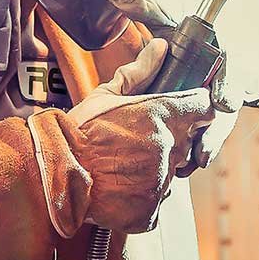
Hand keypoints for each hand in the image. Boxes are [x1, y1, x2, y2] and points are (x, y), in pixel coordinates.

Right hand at [67, 39, 214, 232]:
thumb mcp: (106, 94)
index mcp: (163, 116)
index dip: (196, 106)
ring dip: (157, 168)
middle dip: (172, 139)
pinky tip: (121, 186)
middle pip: (188, 142)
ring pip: (172, 173)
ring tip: (125, 164)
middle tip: (141, 140)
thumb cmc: (76, 133)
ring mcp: (161, 182)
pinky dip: (143, 197)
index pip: (204, 107)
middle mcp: (168, 148)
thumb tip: (161, 48)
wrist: (53, 175)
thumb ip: (140, 71)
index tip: (188, 108)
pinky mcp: (150, 212)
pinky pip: (157, 202)